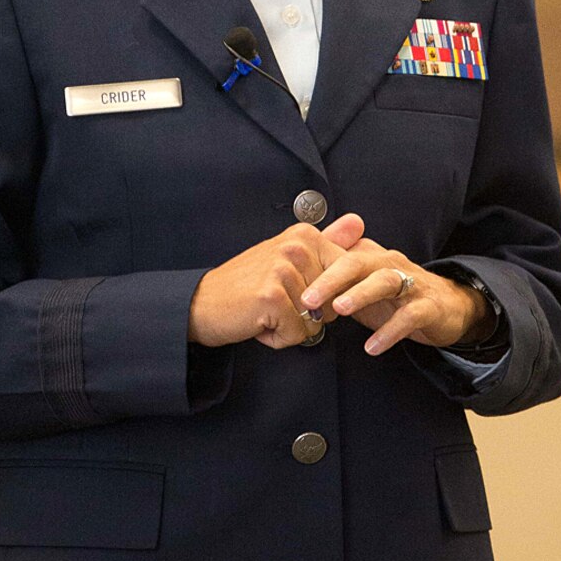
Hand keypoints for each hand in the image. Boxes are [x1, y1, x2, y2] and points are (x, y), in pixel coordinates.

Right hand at [189, 214, 363, 348]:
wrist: (201, 304)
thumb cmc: (245, 286)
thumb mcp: (288, 259)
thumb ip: (328, 242)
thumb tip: (359, 222)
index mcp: (304, 236)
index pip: (346, 277)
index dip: (326, 298)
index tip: (299, 293)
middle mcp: (296, 247)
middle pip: (334, 303)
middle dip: (309, 315)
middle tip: (276, 302)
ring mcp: (283, 270)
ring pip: (315, 322)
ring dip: (291, 327)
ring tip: (266, 311)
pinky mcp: (271, 296)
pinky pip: (297, 334)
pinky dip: (277, 338)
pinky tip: (259, 322)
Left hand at [301, 235, 489, 356]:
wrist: (448, 307)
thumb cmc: (398, 297)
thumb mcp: (363, 286)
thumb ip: (334, 284)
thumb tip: (295, 287)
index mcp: (371, 258)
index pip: (339, 256)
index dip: (314, 269)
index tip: (292, 287)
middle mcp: (390, 265)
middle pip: (358, 263)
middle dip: (331, 279)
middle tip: (309, 297)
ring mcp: (411, 284)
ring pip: (386, 281)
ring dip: (361, 293)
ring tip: (340, 309)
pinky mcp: (429, 307)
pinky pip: (409, 316)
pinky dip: (391, 331)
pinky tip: (373, 346)